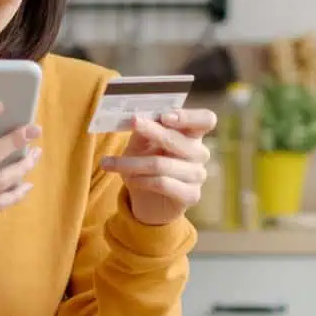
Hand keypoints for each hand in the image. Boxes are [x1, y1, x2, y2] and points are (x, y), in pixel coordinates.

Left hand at [101, 109, 217, 225]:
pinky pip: (163, 184)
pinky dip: (140, 180)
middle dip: (152, 131)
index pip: (206, 120)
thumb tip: (139, 118)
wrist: (147, 199)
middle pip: (179, 140)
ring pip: (163, 164)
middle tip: (133, 124)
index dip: (189, 116)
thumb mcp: (140, 144)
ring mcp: (198, 175)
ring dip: (132, 163)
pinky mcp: (191, 195)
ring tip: (110, 163)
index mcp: (192, 135)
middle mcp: (200, 153)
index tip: (164, 116)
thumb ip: (143, 130)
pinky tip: (128, 179)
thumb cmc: (146, 163)